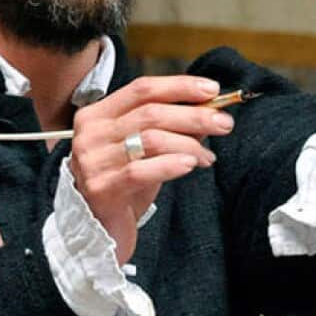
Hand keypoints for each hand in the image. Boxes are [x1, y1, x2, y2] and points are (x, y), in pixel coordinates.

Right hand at [69, 76, 235, 263]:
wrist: (96, 230)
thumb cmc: (123, 185)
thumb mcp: (143, 151)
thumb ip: (169, 127)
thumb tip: (208, 109)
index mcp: (98, 115)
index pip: (143, 89)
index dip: (180, 86)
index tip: (212, 89)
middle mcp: (91, 134)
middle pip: (150, 113)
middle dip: (194, 116)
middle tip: (224, 123)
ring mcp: (93, 161)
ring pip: (150, 139)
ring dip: (188, 144)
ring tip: (207, 156)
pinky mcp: (101, 188)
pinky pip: (141, 171)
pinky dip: (171, 164)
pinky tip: (190, 165)